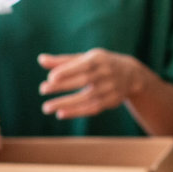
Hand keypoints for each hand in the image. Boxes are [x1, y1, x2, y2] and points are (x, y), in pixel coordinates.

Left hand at [37, 49, 155, 119]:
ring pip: (87, 97)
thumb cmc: (101, 64)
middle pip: (83, 81)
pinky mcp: (111, 101)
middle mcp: (106, 73)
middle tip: (42, 89)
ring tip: (47, 107)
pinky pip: (92, 108)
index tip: (51, 77)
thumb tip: (41, 60)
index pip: (83, 65)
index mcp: (99, 59)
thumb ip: (63, 61)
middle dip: (63, 86)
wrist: (131, 75)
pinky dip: (76, 112)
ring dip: (66, 103)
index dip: (67, 71)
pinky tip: (61, 113)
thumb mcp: (86, 58)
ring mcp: (110, 88)